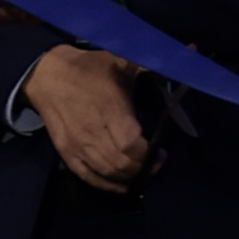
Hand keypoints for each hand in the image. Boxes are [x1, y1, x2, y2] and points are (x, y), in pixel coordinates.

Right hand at [25, 43, 156, 192]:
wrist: (47, 75)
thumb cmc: (90, 68)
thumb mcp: (123, 61)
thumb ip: (155, 63)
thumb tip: (191, 52)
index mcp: (109, 109)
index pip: (131, 145)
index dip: (149, 155)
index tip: (163, 151)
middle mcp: (92, 131)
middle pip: (121, 163)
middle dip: (143, 168)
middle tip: (157, 162)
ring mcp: (76, 144)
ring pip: (105, 171)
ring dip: (128, 177)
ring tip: (143, 171)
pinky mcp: (65, 151)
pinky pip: (85, 175)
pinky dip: (105, 185)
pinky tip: (121, 186)